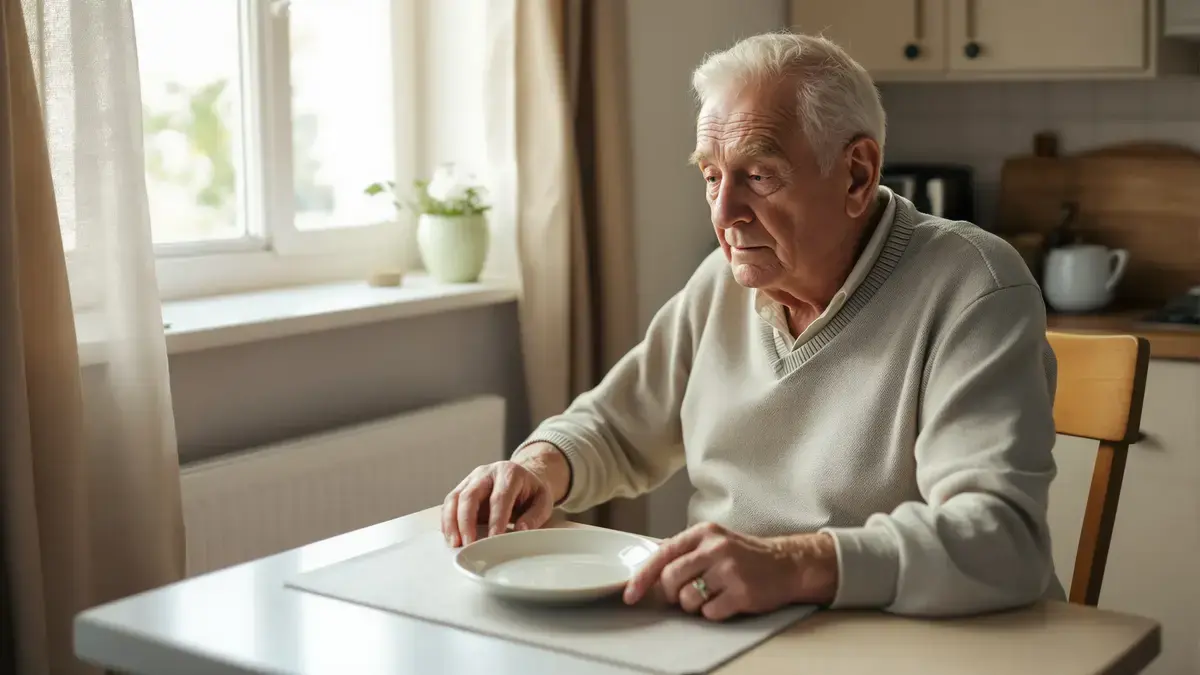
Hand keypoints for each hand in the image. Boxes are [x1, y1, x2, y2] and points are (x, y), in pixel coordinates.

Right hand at [440, 443, 570, 547]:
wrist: (522, 478)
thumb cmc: (531, 492)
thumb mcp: (543, 501)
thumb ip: (534, 516)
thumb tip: (520, 530)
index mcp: (509, 473)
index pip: (499, 497)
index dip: (495, 519)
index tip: (493, 539)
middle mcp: (487, 473)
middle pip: (470, 495)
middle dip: (466, 521)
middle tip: (469, 544)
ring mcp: (471, 479)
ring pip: (455, 498)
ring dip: (451, 523)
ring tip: (454, 544)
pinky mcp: (461, 488)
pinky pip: (449, 504)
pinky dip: (447, 522)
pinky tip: (451, 537)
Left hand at [622, 522, 838, 620]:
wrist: (787, 564)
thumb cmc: (744, 555)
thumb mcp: (713, 542)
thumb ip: (684, 553)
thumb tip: (649, 576)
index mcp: (703, 532)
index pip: (662, 554)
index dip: (642, 577)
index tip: (630, 595)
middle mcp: (715, 547)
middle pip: (671, 579)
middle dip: (672, 594)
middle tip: (684, 594)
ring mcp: (729, 570)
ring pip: (688, 599)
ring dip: (693, 605)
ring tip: (711, 595)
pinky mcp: (742, 592)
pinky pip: (710, 613)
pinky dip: (713, 613)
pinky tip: (726, 602)